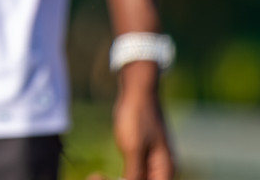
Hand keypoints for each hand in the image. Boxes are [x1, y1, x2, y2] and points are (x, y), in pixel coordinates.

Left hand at [89, 61, 175, 179]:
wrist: (137, 91)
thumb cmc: (137, 117)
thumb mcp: (133, 148)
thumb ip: (134, 174)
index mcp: (166, 170)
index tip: (109, 178)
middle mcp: (162, 168)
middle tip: (95, 177)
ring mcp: (152, 161)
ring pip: (137, 179)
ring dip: (120, 179)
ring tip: (96, 176)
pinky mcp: (142, 153)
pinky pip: (133, 171)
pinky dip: (122, 174)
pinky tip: (101, 174)